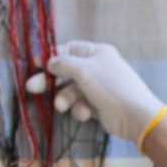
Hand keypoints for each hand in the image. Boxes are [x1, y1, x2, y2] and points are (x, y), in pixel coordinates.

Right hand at [25, 40, 165, 143]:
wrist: (135, 116)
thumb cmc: (110, 86)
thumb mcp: (84, 70)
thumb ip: (63, 63)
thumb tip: (50, 61)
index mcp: (97, 53)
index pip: (70, 49)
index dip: (53, 56)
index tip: (36, 63)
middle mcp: (97, 68)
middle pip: (67, 72)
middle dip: (50, 81)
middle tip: (31, 87)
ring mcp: (98, 88)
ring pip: (72, 91)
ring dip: (66, 99)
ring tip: (63, 107)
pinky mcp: (98, 106)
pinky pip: (81, 105)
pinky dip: (81, 110)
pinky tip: (86, 114)